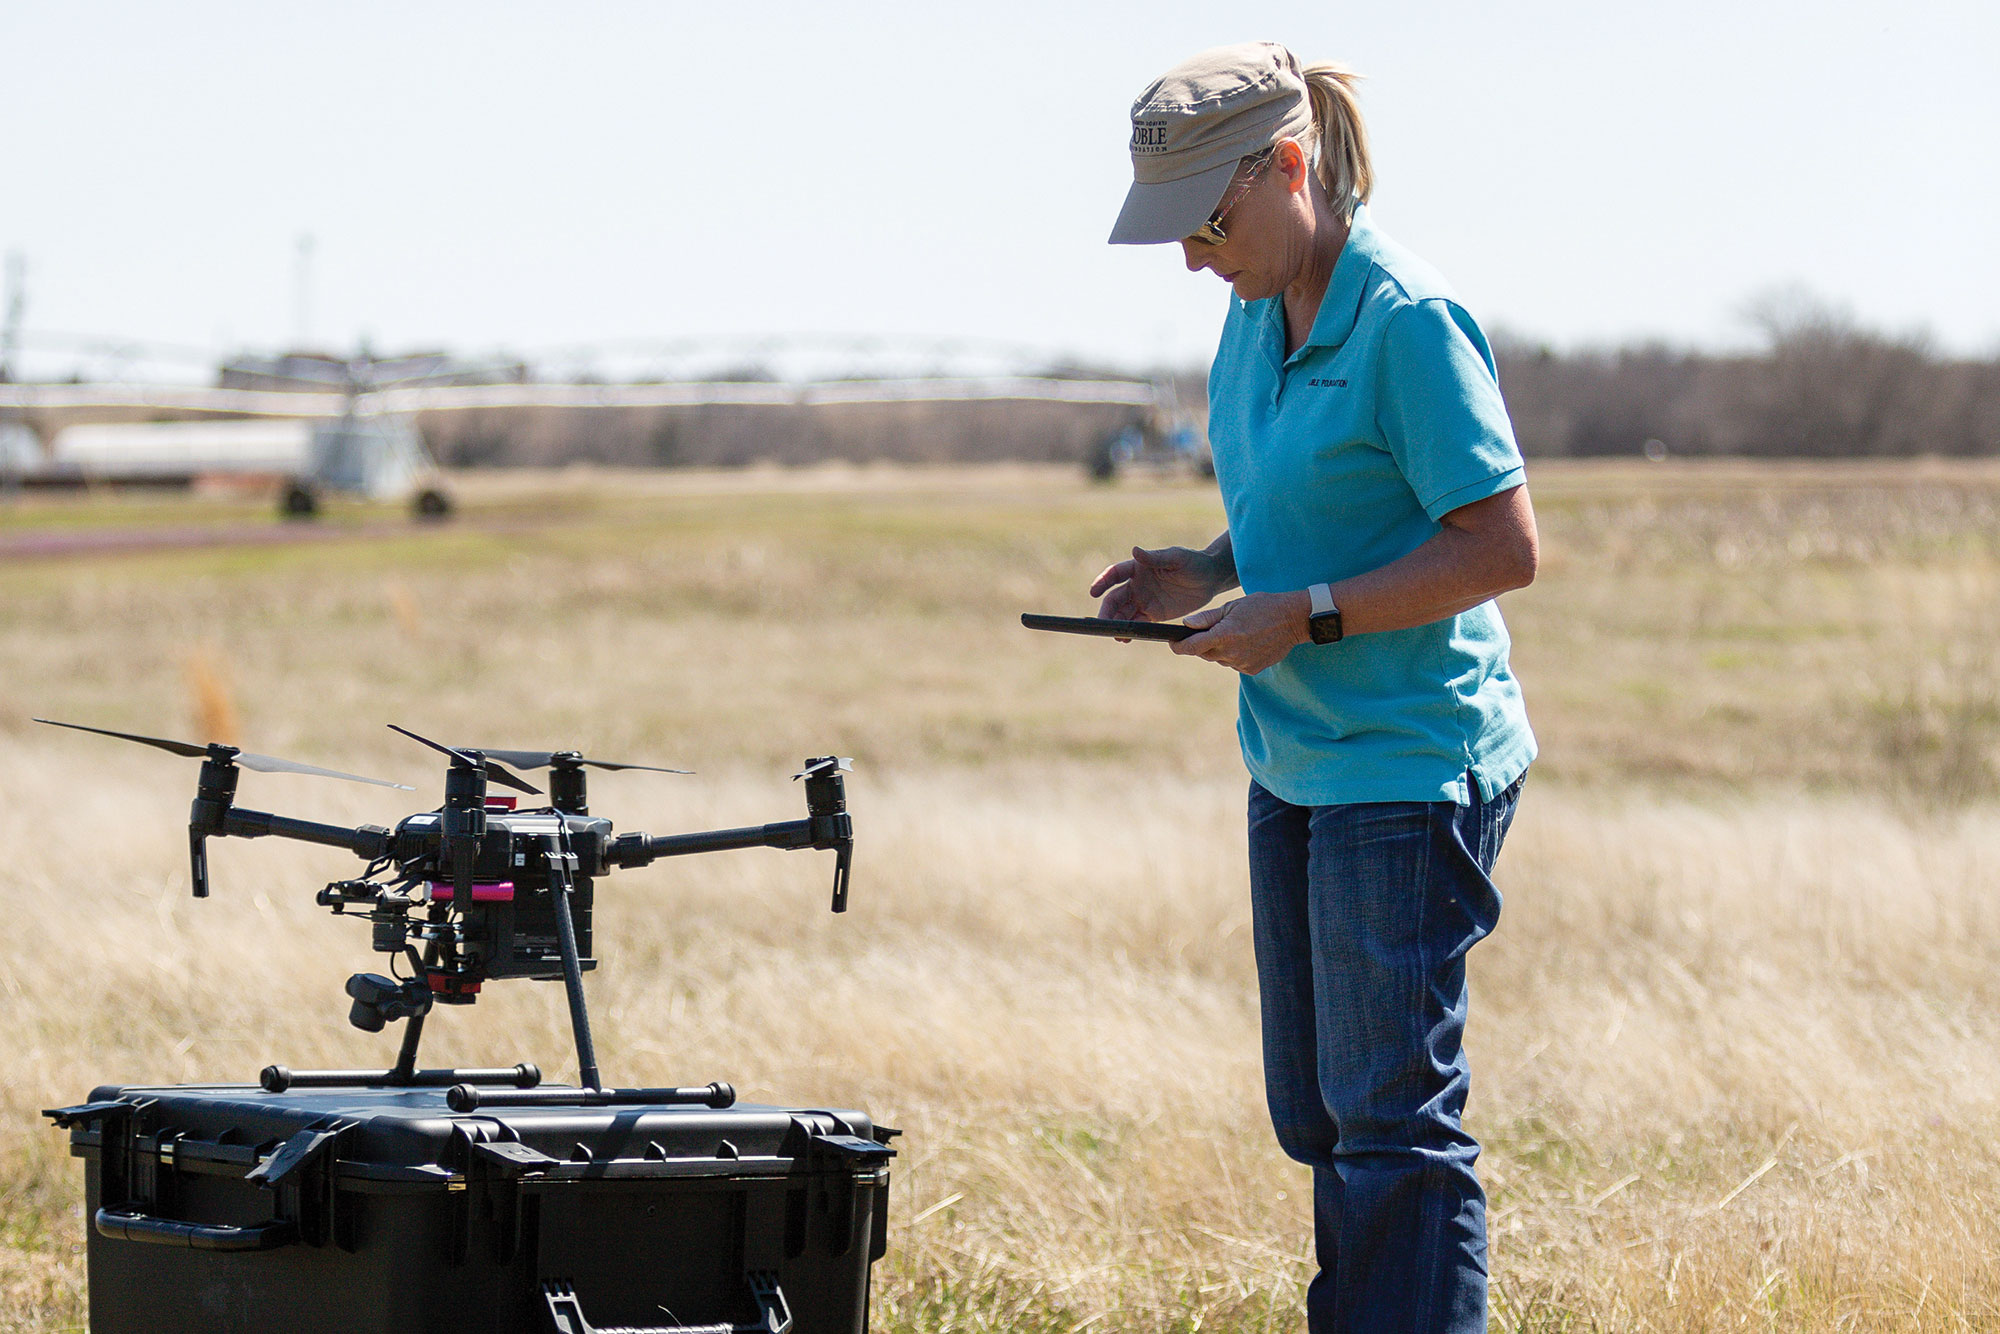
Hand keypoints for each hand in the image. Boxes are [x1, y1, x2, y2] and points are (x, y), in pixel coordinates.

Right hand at [1089, 546, 1224, 623]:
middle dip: (1107, 610)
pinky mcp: (1153, 614)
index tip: (1094, 592)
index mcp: (1138, 567)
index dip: (1102, 582)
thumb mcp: (1176, 558)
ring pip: (1122, 613)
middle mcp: (1136, 584)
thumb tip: (1135, 551)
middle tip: (1102, 622)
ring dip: (1116, 623)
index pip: (1115, 574)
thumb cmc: (1193, 562)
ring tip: (1115, 635)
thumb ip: (1155, 557)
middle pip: (1115, 598)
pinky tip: (1125, 638)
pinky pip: (1136, 623)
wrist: (1211, 579)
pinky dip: (1129, 631)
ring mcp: (1143, 600)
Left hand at [1172, 592, 1310, 674]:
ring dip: (1219, 649)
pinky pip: (1233, 664)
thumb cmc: (1262, 607)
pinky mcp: (1252, 670)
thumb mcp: (1232, 606)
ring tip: (1235, 633)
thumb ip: (1207, 618)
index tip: (1173, 642)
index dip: (1178, 646)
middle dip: (1201, 644)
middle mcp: (1231, 653)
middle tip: (1211, 630)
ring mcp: (1242, 664)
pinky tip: (1246, 642)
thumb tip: (1185, 624)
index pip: (1191, 647)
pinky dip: (1234, 655)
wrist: (1293, 620)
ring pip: (1219, 659)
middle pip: (1203, 654)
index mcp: (1224, 635)